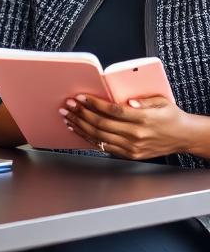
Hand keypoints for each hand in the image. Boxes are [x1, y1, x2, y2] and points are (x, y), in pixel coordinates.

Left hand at [62, 94, 195, 160]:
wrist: (184, 137)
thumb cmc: (171, 117)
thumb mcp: (162, 102)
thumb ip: (144, 100)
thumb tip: (127, 101)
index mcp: (144, 119)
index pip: (113, 111)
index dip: (94, 104)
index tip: (81, 97)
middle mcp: (136, 134)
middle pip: (102, 124)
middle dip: (81, 113)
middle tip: (68, 105)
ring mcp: (132, 146)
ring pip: (99, 136)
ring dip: (81, 125)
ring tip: (68, 117)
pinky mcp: (130, 154)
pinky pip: (104, 146)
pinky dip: (89, 138)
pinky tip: (79, 130)